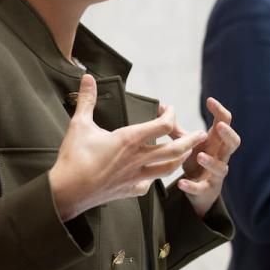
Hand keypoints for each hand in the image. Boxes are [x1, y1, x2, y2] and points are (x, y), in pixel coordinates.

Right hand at [49, 75, 206, 220]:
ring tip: (186, 152)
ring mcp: (136, 177)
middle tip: (202, 134)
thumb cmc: (73, 157)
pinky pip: (149, 184)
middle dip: (191, 140)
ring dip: (180, 159)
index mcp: (129, 140)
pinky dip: (154, 177)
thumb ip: (87, 100)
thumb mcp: (79, 124)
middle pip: (175, 150)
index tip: (169, 109)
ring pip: (168, 169)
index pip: (163, 126)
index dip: (171, 115)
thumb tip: (87, 77)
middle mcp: (138, 159)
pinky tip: (152, 174)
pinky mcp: (130, 190)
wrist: (67, 192)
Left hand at [163, 97, 240, 217]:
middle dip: (228, 134)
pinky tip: (181, 183)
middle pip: (233, 143)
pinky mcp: (207, 189)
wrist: (198, 190)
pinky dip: (192, 186)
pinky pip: (202, 188)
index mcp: (216, 141)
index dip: (220, 111)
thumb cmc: (194, 159)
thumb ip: (174, 127)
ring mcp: (215, 174)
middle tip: (220, 126)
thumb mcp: (186, 142)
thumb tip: (160, 107)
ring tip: (199, 156)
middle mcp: (220, 156)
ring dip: (211, 161)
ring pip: (220, 167)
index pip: (225, 122)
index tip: (210, 100)